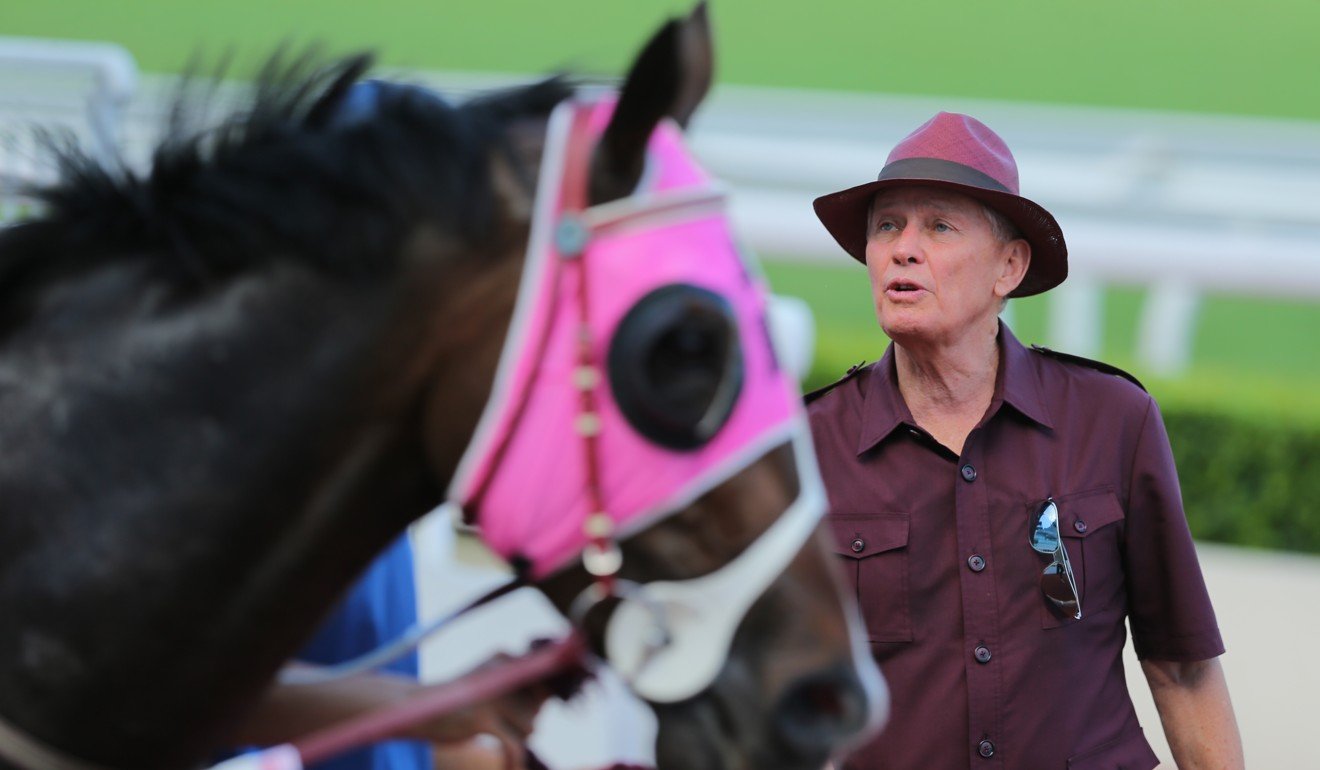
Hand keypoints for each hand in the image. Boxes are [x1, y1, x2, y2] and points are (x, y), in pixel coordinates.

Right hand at [402, 654, 554, 767]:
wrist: (416, 707)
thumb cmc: (459, 699)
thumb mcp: (488, 684)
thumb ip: (517, 688)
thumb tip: (546, 703)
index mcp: (504, 658)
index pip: (544, 679)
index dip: (542, 698)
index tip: (531, 710)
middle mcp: (501, 672)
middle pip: (539, 705)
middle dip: (527, 720)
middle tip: (505, 724)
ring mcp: (492, 695)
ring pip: (530, 725)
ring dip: (518, 737)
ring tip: (496, 734)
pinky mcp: (482, 718)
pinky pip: (514, 745)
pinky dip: (514, 759)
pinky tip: (509, 766)